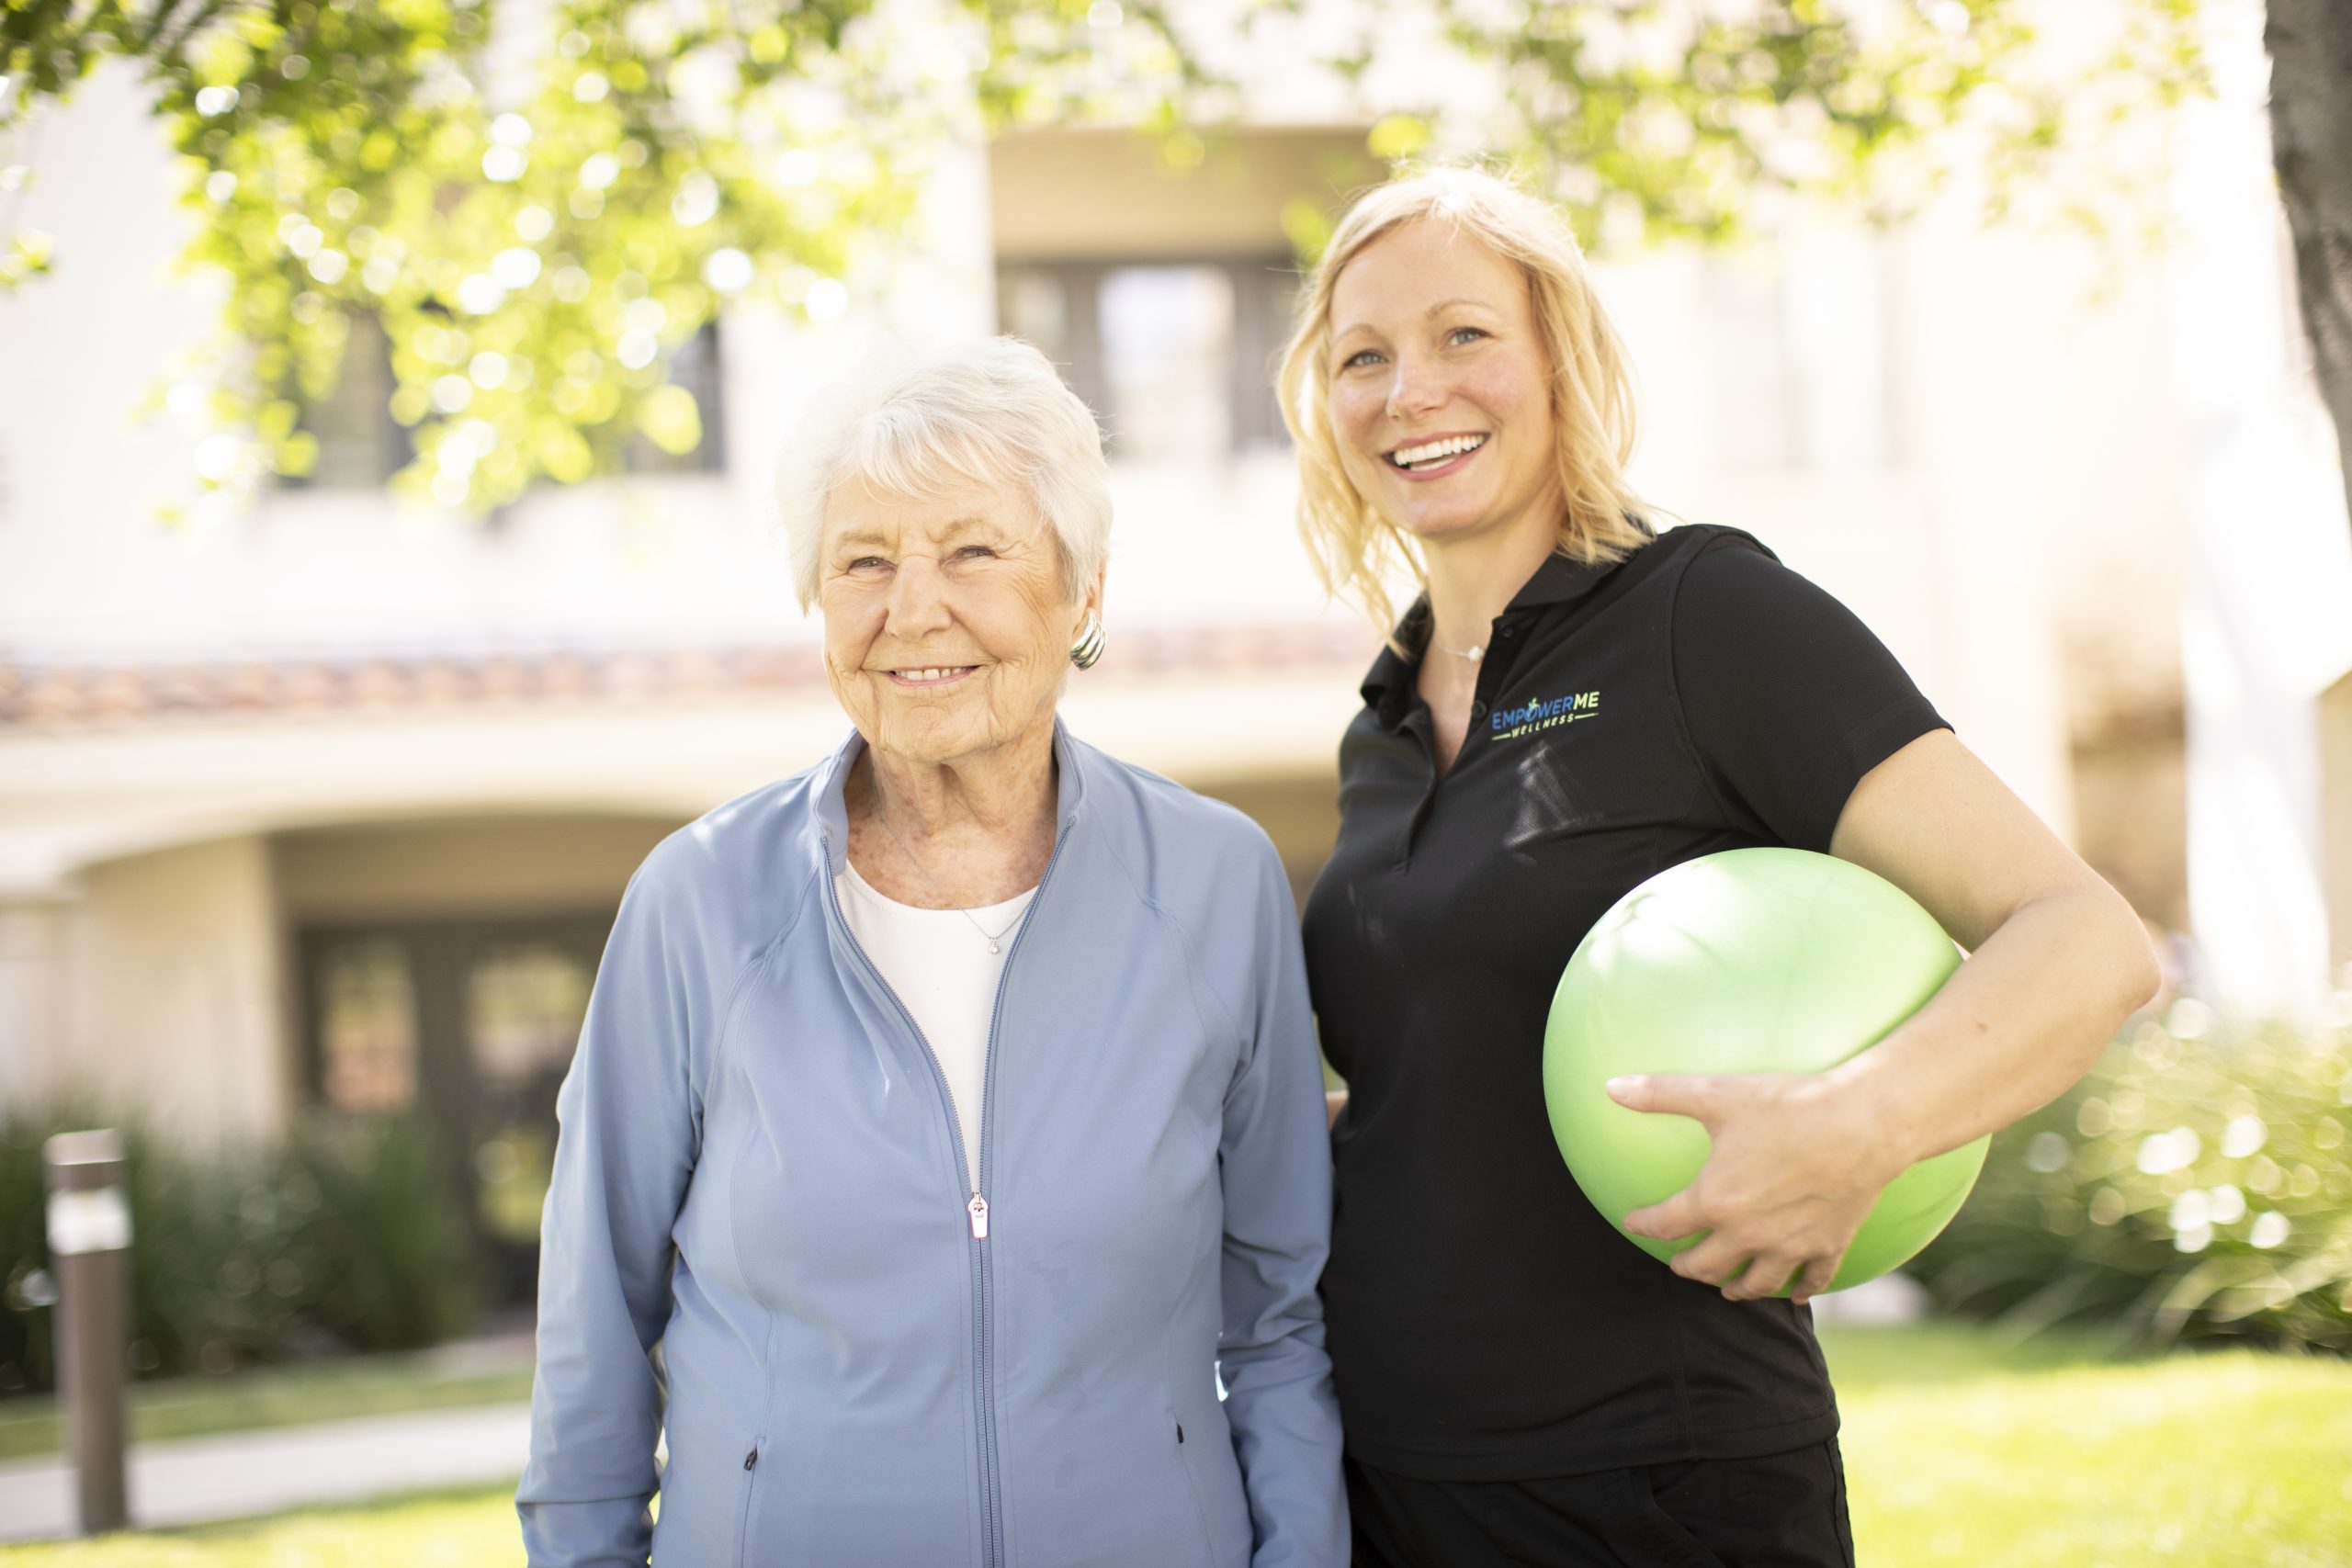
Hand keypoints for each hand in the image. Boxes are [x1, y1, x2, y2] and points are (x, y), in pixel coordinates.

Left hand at [1606, 1071, 1903, 1304]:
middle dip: (1687, 1268)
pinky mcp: (1829, 1246)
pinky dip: (1802, 1290)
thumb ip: (1661, 1094)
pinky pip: (1813, 1280)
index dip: (1643, 1225)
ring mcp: (1790, 1246)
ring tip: (1727, 1289)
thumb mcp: (1718, 1095)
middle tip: (1679, 1264)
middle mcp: (1748, 1234)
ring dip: (1736, 1289)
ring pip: (1756, 1284)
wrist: (1863, 1125)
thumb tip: (1612, 1087)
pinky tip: (1798, 1293)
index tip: (1633, 1223)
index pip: (1666, 1224)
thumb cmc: (1789, 1106)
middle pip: (1706, 1266)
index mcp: (1714, 1202)